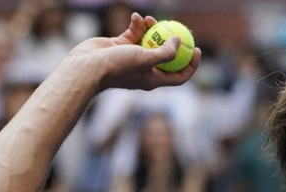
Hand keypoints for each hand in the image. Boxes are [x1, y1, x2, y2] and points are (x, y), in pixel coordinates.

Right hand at [66, 13, 201, 92]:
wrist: (88, 67)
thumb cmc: (118, 67)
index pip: (179, 76)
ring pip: (149, 41)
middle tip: (177, 27)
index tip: (197, 49)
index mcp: (153, 79)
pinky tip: (136, 17)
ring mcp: (132, 58)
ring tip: (149, 19)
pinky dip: (136, 25)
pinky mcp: (121, 46)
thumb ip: (165, 52)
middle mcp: (144, 70)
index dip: (191, 65)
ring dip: (152, 29)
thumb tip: (179, 42)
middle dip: (171, 42)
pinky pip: (134, 33)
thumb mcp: (146, 59)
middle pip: (165, 56)